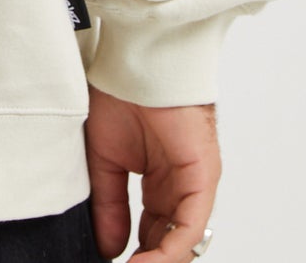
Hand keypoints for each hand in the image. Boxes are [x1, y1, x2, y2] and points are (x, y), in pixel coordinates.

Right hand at [84, 83, 219, 260]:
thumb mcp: (103, 160)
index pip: (151, 233)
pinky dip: (171, 250)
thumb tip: (109, 248)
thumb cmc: (118, 94)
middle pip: (168, 242)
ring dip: (158, 261)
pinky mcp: (202, 178)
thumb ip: (109, 206)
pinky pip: (190, 225)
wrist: (131, 62)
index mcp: (158, 183)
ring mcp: (193, 185)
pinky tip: (147, 262)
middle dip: (148, 261)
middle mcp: (179, 188)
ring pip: (182, 240)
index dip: (135, 256)